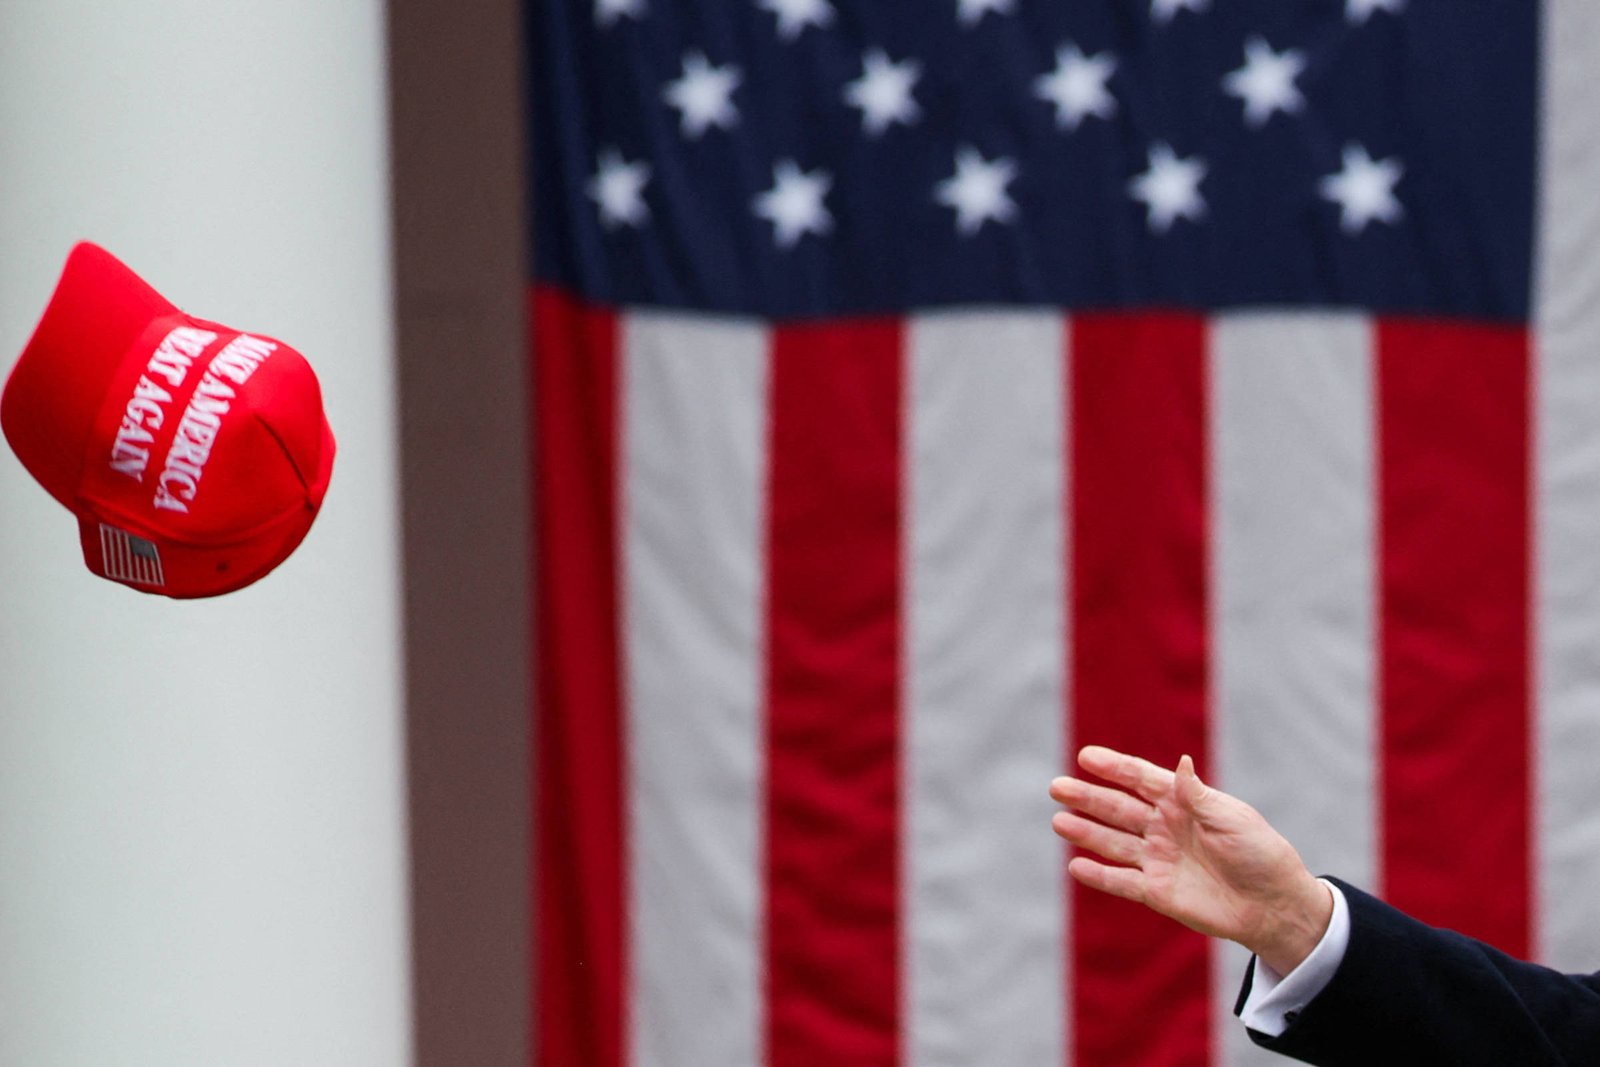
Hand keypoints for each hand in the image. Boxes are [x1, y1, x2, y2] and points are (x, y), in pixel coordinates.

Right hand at [1050, 745, 1332, 975]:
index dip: (1114, 767)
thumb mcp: (1232, 818)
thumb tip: (1181, 763)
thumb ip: (1198, 796)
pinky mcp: (1157, 892)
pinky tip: (1076, 866)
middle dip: (1087, 797)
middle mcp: (1165, 827)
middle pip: (1118, 808)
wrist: (1275, 906)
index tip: (1086, 756)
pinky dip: (1099, 875)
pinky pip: (1121, 881)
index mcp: (1183, 802)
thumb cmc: (1260, 854)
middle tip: (1057, 786)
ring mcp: (1158, 859)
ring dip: (1085, 832)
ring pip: (1113, 842)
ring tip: (1059, 822)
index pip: (1141, 779)